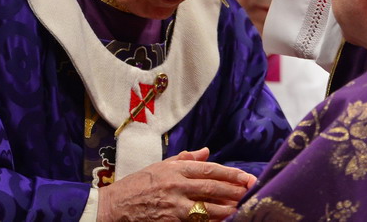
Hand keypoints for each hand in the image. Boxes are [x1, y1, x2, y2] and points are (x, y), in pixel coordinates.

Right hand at [97, 147, 256, 220]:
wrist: (114, 208)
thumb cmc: (137, 186)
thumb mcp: (159, 166)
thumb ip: (185, 159)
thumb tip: (206, 152)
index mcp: (175, 169)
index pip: (209, 169)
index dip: (230, 173)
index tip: (247, 177)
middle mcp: (176, 185)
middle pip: (212, 187)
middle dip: (234, 190)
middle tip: (252, 191)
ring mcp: (174, 205)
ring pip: (207, 207)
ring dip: (227, 208)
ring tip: (243, 207)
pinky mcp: (170, 221)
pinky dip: (210, 221)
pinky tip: (222, 220)